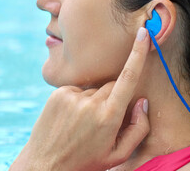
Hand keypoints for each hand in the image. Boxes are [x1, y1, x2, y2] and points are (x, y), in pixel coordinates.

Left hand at [9, 27, 150, 170]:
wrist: (46, 165)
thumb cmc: (86, 161)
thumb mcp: (118, 155)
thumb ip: (138, 128)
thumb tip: (142, 102)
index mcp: (109, 117)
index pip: (128, 78)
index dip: (138, 54)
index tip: (143, 33)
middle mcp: (90, 103)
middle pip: (113, 85)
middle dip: (114, 97)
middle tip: (102, 120)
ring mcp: (72, 96)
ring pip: (95, 88)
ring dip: (95, 99)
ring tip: (84, 122)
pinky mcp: (59, 93)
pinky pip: (79, 89)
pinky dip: (80, 99)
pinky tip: (72, 117)